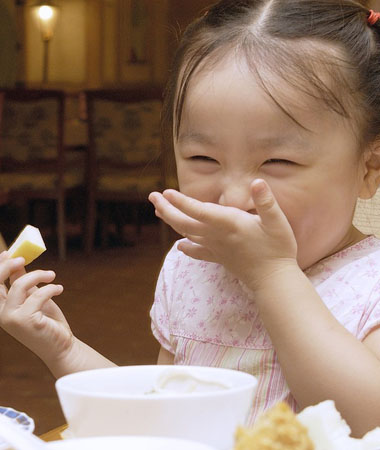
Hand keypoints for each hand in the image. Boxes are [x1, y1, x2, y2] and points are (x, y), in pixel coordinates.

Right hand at [0, 251, 71, 365]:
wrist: (61, 345)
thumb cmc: (47, 321)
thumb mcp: (34, 297)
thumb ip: (23, 282)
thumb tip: (18, 262)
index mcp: (2, 308)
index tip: (9, 252)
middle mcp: (2, 314)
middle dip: (8, 266)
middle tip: (24, 258)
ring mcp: (11, 319)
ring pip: (19, 285)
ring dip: (38, 275)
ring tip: (52, 275)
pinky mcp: (25, 321)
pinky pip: (38, 295)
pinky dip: (51, 288)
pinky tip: (59, 288)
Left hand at [149, 179, 297, 288]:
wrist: (274, 281)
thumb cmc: (278, 249)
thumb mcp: (278, 222)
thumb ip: (267, 202)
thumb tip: (257, 182)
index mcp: (229, 223)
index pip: (200, 211)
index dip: (182, 202)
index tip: (166, 193)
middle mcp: (218, 236)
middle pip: (185, 223)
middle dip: (167, 210)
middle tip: (152, 197)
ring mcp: (216, 248)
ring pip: (187, 235)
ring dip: (172, 222)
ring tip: (159, 211)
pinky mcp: (219, 258)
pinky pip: (198, 252)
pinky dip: (187, 248)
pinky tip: (180, 246)